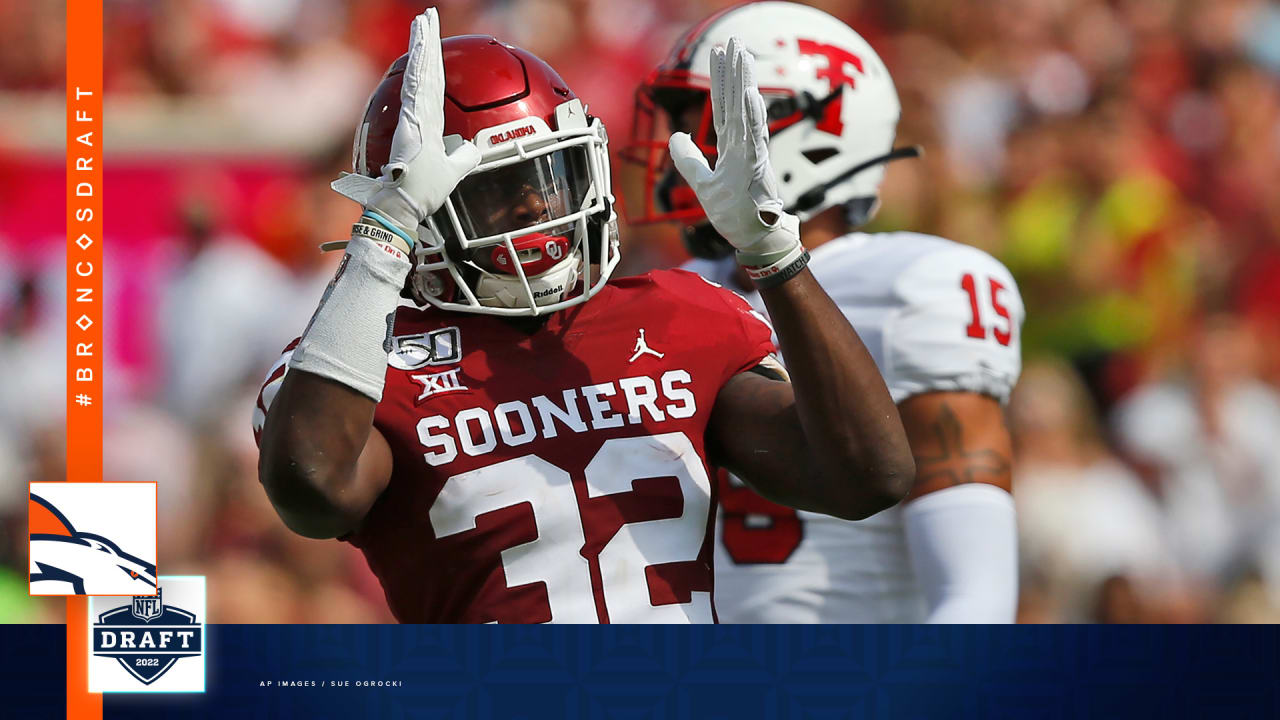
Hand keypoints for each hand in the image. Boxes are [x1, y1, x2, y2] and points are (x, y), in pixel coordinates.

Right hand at [331, 8, 480, 249]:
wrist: (402, 208)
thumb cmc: (420, 194)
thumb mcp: (452, 173)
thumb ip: (463, 159)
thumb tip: (474, 150)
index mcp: (428, 123)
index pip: (435, 85)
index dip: (435, 62)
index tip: (434, 41)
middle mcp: (419, 115)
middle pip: (426, 71)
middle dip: (428, 42)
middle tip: (428, 16)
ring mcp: (414, 116)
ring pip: (421, 73)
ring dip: (424, 45)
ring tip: (425, 20)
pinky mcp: (411, 121)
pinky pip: (418, 88)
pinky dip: (421, 67)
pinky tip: (423, 47)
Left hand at [667, 37, 799, 267]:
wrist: (754, 239)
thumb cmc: (736, 214)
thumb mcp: (703, 184)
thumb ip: (689, 160)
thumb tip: (675, 137)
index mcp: (733, 147)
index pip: (724, 107)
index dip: (721, 80)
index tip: (720, 53)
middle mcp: (744, 145)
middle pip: (737, 102)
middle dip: (735, 71)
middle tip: (734, 40)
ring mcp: (752, 155)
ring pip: (747, 113)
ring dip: (745, 84)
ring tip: (743, 56)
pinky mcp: (757, 169)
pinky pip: (754, 139)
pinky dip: (752, 117)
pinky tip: (750, 95)